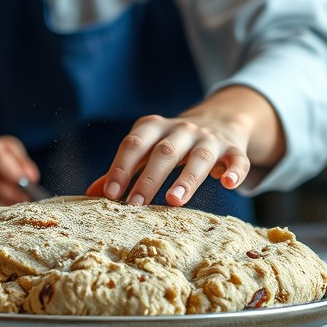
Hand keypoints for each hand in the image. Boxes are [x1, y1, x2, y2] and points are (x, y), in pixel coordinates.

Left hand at [85, 86, 284, 206]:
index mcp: (154, 127)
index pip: (134, 144)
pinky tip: (227, 185)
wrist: (219, 121)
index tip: (109, 194)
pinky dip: (234, 171)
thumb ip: (123, 170)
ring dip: (186, 178)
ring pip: (199, 157)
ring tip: (173, 201)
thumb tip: (89, 194)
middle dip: (148, 178)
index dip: (120, 168)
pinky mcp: (233, 150)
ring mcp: (209, 139)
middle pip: (164, 152)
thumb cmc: (172, 144)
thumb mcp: (146, 150)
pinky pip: (236, 159)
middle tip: (135, 204)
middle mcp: (182, 129)